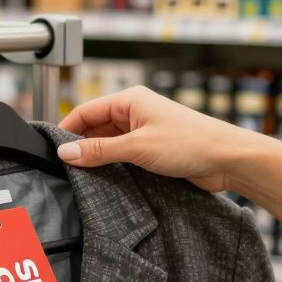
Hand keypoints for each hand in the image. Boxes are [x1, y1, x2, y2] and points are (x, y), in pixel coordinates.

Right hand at [57, 85, 269, 192]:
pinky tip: (107, 181)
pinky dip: (114, 167)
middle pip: (95, 128)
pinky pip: (124, 156)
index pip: (85, 111)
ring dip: (99, 159)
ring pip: (109, 144)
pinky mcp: (153, 150)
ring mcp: (145, 131)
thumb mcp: (137, 147)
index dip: (66, 130)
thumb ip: (100, 151)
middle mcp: (135, 112)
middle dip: (82, 147)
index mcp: (130, 100)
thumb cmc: (192, 142)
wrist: (229, 159)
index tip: (52, 151)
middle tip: (66, 169)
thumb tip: (67, 152)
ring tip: (84, 177)